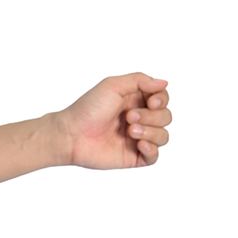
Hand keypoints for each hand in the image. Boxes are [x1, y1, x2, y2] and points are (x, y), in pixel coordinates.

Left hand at [54, 73, 170, 168]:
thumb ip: (139, 80)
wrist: (72, 135)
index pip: (162, 99)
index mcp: (134, 100)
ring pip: (163, 136)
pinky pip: (155, 156)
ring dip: (150, 132)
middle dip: (151, 117)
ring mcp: (137, 138)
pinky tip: (139, 144)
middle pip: (165, 117)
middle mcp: (139, 118)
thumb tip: (164, 83)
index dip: (161, 100)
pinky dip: (152, 149)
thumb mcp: (112, 86)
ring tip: (129, 131)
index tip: (151, 103)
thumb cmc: (88, 109)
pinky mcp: (134, 156)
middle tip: (129, 117)